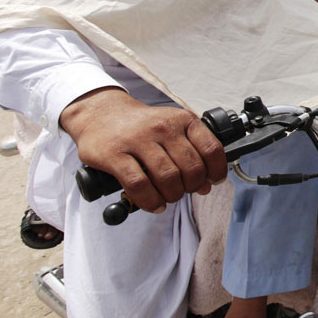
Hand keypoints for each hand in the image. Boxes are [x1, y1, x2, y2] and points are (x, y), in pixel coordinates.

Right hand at [61, 88, 226, 212]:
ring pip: (168, 177)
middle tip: (184, 191)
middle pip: (191, 168)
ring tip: (168, 197)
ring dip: (173, 195)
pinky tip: (153, 204)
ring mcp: (138, 140)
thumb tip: (207, 184)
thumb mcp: (172, 128)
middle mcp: (163, 127)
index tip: (212, 181)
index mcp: (183, 119)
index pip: (212, 148)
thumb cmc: (141, 126)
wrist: (101, 113)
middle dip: (192, 187)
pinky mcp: (115, 154)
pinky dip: (150, 200)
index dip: (217, 171)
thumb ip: (192, 152)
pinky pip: (139, 184)